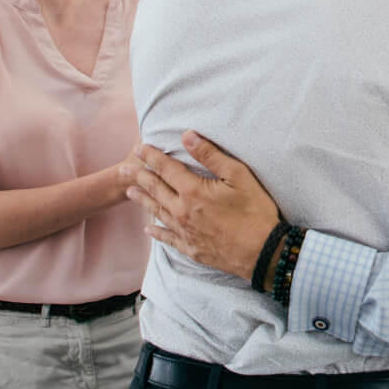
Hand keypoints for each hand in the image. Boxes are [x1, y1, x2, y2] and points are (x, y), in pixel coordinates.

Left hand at [123, 130, 280, 280]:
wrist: (263, 252)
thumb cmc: (255, 210)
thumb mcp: (237, 175)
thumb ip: (210, 155)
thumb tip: (187, 135)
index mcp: (192, 190)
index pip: (165, 168)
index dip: (151, 156)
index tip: (139, 148)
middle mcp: (182, 211)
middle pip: (156, 189)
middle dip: (139, 176)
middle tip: (124, 168)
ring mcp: (185, 231)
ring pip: (157, 212)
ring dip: (142, 200)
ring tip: (129, 192)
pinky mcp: (191, 248)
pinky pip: (167, 238)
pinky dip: (156, 232)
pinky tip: (148, 228)